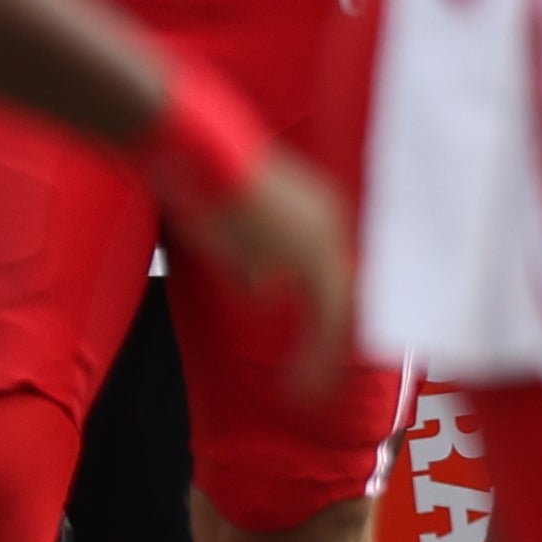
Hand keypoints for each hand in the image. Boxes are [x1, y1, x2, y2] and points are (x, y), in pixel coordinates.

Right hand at [185, 148, 357, 395]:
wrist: (195, 147)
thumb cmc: (199, 178)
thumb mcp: (230, 225)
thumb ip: (254, 260)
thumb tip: (265, 291)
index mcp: (317, 212)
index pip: (337, 274)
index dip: (332, 318)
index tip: (319, 351)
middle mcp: (332, 223)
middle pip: (347, 295)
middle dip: (333, 345)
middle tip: (316, 384)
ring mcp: (326, 239)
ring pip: (339, 314)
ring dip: (321, 361)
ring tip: (306, 394)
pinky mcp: (312, 256)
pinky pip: (327, 320)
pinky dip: (313, 359)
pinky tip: (298, 387)